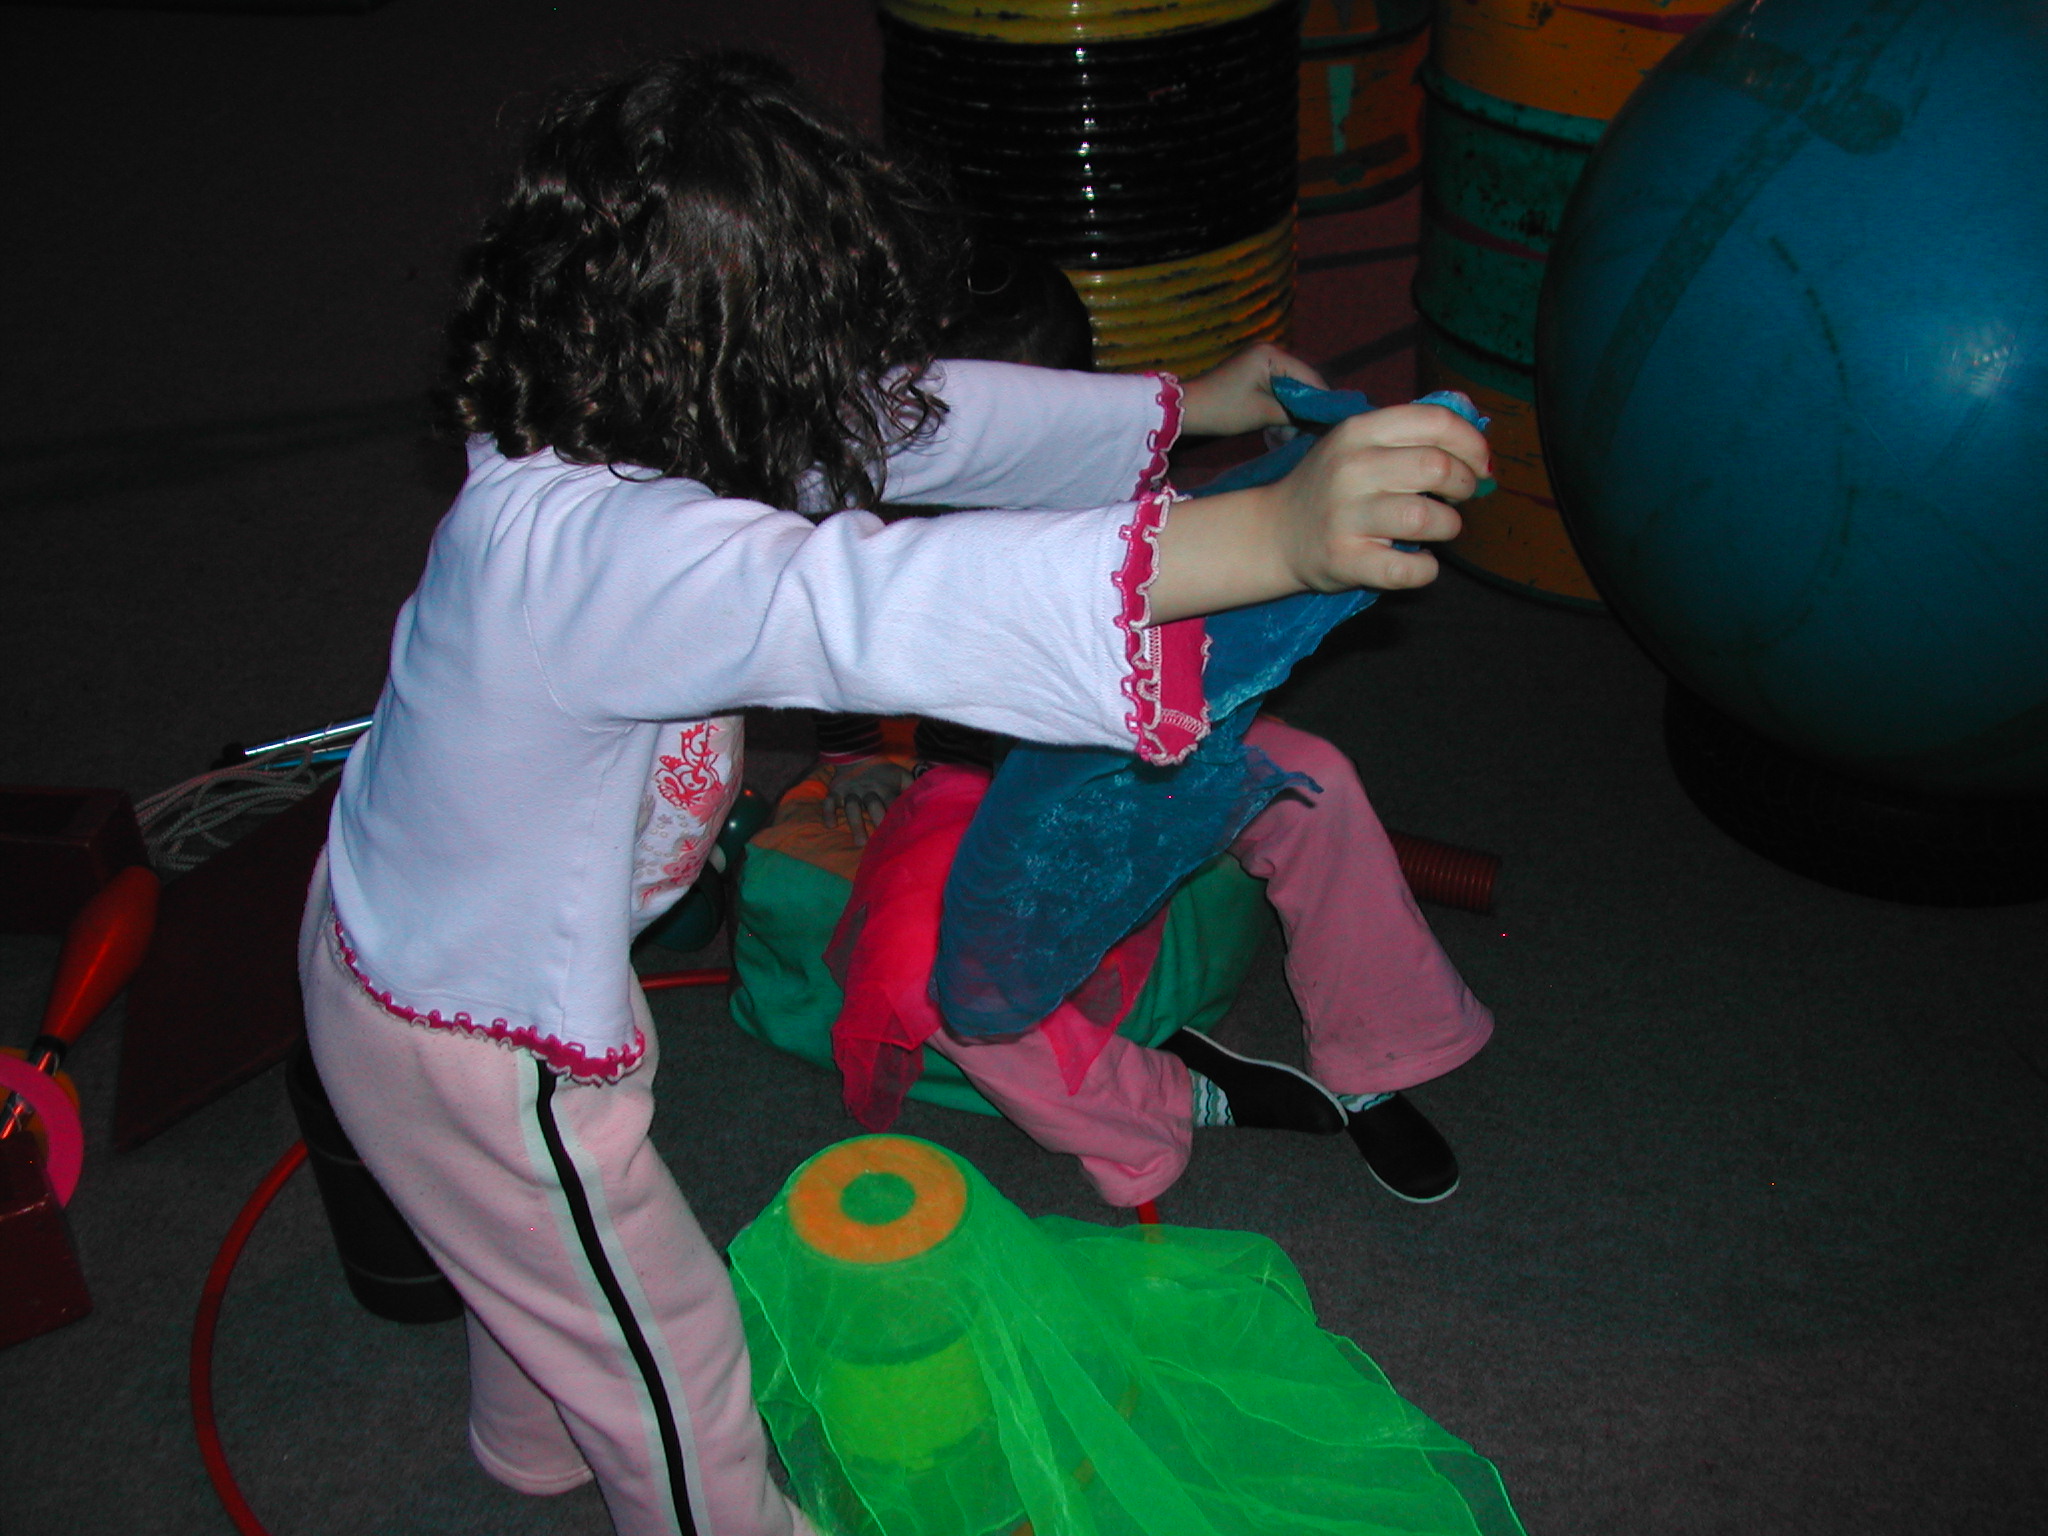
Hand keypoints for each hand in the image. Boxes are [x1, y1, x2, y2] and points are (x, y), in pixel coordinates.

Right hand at [822, 757, 915, 846]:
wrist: (857, 754)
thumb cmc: (883, 772)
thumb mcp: (900, 775)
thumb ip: (912, 785)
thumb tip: (927, 795)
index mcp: (884, 787)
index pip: (891, 801)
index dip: (896, 813)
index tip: (901, 830)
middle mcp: (867, 791)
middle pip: (872, 804)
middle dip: (876, 818)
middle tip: (881, 839)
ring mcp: (850, 792)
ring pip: (851, 807)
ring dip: (855, 823)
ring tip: (860, 842)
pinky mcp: (836, 791)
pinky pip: (828, 802)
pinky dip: (828, 812)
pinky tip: (830, 825)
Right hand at [1145, 400, 1488, 621]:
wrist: (1274, 534)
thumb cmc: (1331, 486)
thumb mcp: (1358, 442)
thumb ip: (1409, 430)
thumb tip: (1473, 422)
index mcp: (1359, 430)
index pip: (1436, 422)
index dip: (1472, 444)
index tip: (1479, 464)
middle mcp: (1351, 468)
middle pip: (1437, 468)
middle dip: (1465, 485)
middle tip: (1458, 497)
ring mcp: (1345, 516)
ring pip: (1428, 518)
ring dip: (1449, 526)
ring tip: (1439, 528)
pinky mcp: (1345, 560)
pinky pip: (1408, 569)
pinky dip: (1427, 569)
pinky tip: (1420, 562)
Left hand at [1177, 343, 1328, 437]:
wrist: (1186, 410)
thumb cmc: (1224, 410)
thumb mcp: (1264, 413)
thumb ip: (1295, 414)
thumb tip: (1320, 421)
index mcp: (1272, 354)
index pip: (1310, 377)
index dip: (1322, 402)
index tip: (1331, 424)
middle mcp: (1269, 351)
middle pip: (1301, 382)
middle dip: (1303, 411)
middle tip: (1304, 435)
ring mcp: (1260, 361)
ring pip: (1289, 390)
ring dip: (1289, 414)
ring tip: (1285, 436)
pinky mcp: (1253, 374)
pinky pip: (1275, 391)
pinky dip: (1278, 409)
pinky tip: (1275, 430)